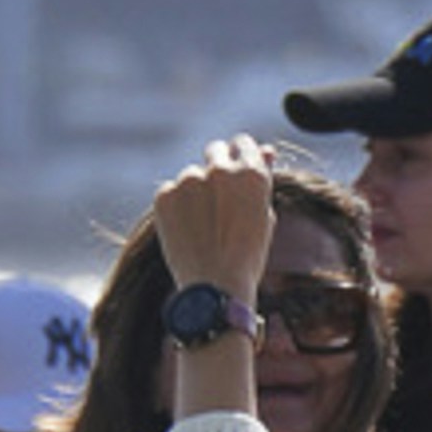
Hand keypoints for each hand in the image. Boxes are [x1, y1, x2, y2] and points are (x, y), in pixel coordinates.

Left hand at [146, 139, 279, 304]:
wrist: (215, 288)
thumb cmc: (246, 257)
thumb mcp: (263, 216)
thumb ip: (262, 180)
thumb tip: (266, 150)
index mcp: (252, 173)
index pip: (243, 143)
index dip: (239, 157)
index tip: (234, 171)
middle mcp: (221, 169)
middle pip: (215, 150)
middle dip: (216, 167)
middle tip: (215, 199)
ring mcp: (189, 180)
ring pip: (190, 175)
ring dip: (194, 191)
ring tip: (202, 227)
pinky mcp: (165, 194)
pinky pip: (170, 191)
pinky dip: (175, 206)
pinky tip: (185, 231)